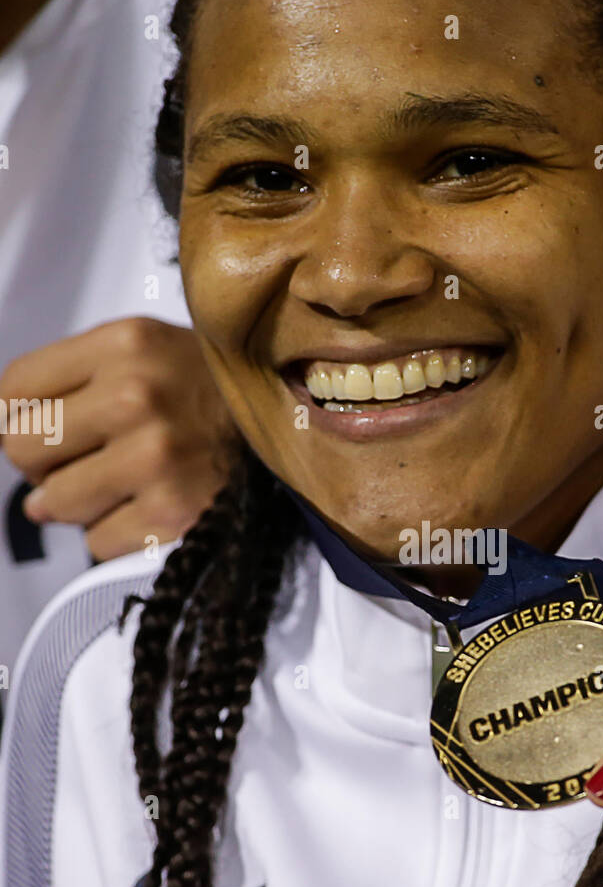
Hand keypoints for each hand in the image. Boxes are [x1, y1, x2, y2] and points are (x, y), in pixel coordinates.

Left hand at [0, 318, 234, 560]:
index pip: (11, 392)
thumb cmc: (207, 390)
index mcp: (124, 345)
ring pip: (54, 503)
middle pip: (22, 449)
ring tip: (118, 483)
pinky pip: (97, 541)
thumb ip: (71, 376)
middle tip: (82, 458)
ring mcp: (155, 460)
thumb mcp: (142, 349)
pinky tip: (146, 506)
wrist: (290, 425)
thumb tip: (3, 433)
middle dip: (44, 462)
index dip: (19, 416)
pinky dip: (114, 532)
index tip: (50, 427)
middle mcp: (137, 398)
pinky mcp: (173, 515)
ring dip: (78, 502)